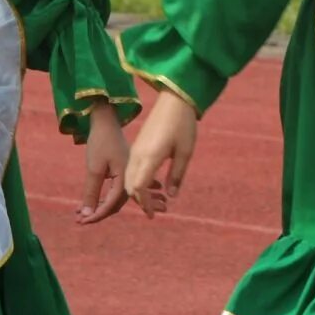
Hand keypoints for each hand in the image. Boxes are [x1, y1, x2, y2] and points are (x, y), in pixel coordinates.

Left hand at [75, 102, 129, 225]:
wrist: (106, 121)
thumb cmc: (100, 142)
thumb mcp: (94, 169)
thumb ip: (91, 193)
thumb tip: (86, 215)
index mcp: (126, 178)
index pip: (112, 204)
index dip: (96, 215)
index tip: (81, 222)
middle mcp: (130, 178)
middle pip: (116, 204)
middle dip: (98, 213)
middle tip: (80, 220)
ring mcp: (128, 174)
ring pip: (116, 198)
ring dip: (100, 206)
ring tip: (83, 213)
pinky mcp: (123, 170)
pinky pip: (115, 189)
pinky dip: (104, 197)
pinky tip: (95, 202)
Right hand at [124, 88, 197, 219]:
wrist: (174, 99)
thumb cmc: (183, 125)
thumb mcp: (185, 152)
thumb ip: (177, 175)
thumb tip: (172, 196)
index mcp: (149, 157)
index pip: (139, 187)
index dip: (144, 203)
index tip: (153, 215)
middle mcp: (138, 155)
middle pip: (130, 185)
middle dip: (140, 201)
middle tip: (155, 212)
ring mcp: (135, 149)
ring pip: (129, 178)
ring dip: (137, 192)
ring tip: (153, 201)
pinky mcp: (137, 145)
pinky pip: (131, 169)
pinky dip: (136, 181)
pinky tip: (150, 185)